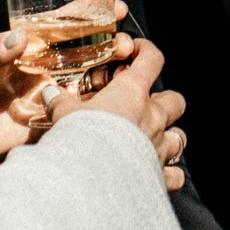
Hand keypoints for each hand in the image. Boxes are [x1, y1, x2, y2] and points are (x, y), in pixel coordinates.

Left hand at [0, 2, 133, 160]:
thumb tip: (18, 37)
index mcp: (33, 45)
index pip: (69, 22)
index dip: (95, 11)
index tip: (117, 7)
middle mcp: (50, 65)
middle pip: (92, 48)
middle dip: (114, 42)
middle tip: (124, 46)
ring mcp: (56, 91)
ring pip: (96, 76)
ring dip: (115, 71)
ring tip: (127, 71)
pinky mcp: (56, 117)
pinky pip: (87, 109)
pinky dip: (105, 103)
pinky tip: (118, 101)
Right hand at [47, 37, 190, 189]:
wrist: (91, 177)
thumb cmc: (80, 138)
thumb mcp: (65, 114)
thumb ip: (59, 102)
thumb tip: (50, 92)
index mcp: (132, 93)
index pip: (152, 60)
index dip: (148, 52)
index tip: (140, 51)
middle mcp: (153, 117)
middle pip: (175, 100)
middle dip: (165, 101)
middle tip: (148, 105)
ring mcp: (159, 146)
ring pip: (179, 137)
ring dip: (169, 137)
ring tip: (154, 141)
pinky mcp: (159, 175)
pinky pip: (175, 175)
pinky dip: (170, 174)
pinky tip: (159, 175)